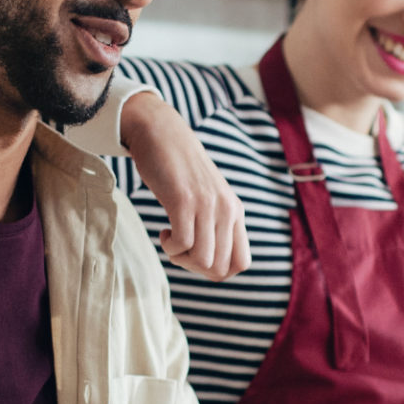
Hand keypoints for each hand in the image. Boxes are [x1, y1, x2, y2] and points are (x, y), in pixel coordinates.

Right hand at [122, 91, 251, 280]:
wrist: (161, 133)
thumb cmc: (179, 169)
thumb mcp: (207, 197)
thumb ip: (215, 222)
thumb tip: (210, 261)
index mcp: (235, 212)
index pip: (242, 263)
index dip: (217, 271)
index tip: (197, 255)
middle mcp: (227, 210)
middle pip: (221, 269)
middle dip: (196, 269)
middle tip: (179, 250)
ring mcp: (207, 205)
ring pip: (204, 261)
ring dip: (181, 259)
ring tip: (171, 239)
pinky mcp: (184, 201)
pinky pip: (183, 244)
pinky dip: (170, 247)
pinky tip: (164, 231)